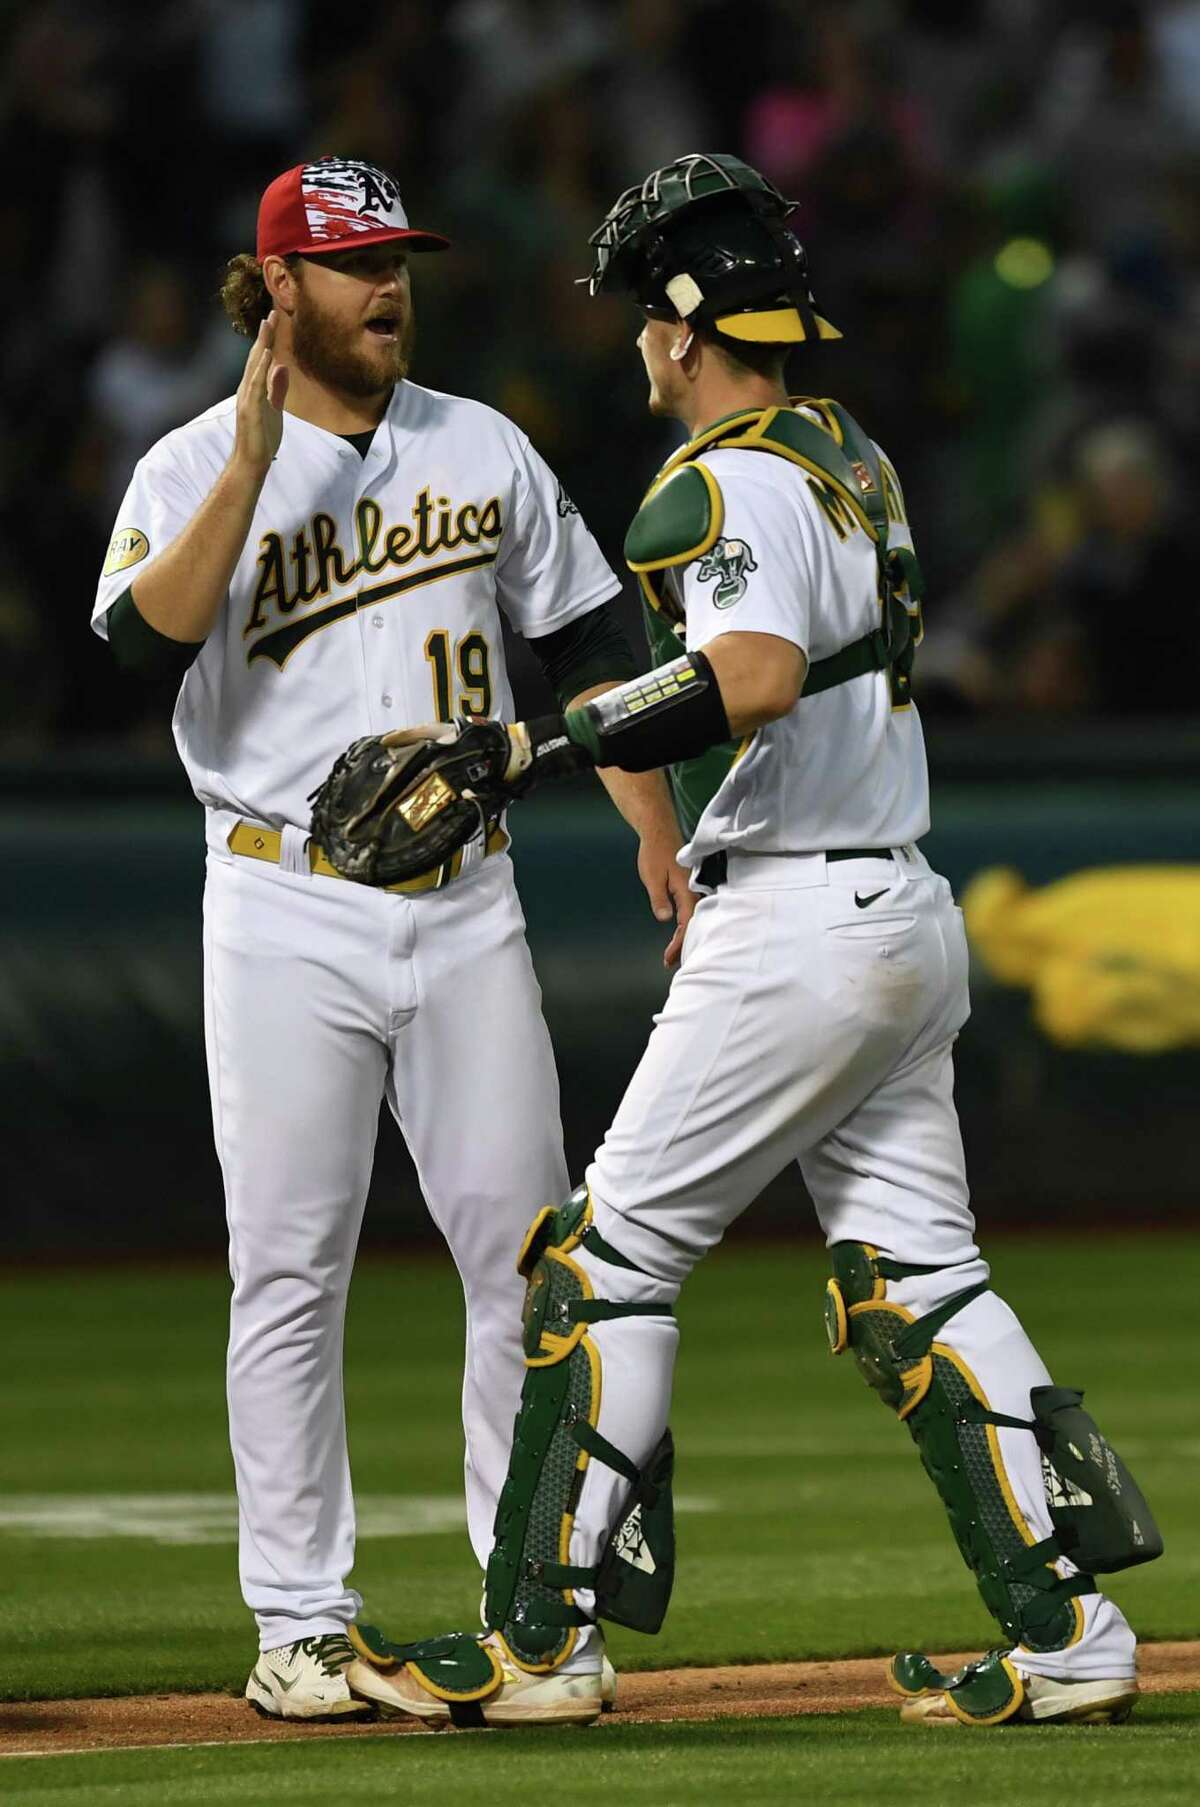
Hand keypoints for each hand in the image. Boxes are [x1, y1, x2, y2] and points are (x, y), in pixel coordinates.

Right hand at [233, 310, 288, 479]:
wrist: (252, 461)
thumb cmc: (263, 438)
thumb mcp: (275, 409)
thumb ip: (277, 389)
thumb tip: (282, 367)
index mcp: (253, 389)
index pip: (261, 360)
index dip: (268, 340)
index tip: (274, 321)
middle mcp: (247, 389)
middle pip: (256, 357)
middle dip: (264, 336)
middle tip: (271, 314)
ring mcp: (247, 398)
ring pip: (255, 366)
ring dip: (262, 346)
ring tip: (268, 326)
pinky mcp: (251, 409)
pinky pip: (256, 385)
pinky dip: (261, 369)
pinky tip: (268, 355)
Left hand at [637, 835, 697, 968]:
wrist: (659, 831)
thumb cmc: (654, 852)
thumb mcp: (652, 877)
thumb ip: (659, 898)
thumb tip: (665, 919)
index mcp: (687, 888)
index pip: (687, 922)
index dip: (679, 942)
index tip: (669, 957)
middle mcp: (694, 889)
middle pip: (693, 923)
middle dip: (683, 945)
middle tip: (670, 962)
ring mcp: (693, 888)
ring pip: (693, 918)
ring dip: (685, 936)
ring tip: (674, 954)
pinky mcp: (689, 886)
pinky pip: (691, 910)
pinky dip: (685, 924)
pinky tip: (679, 933)